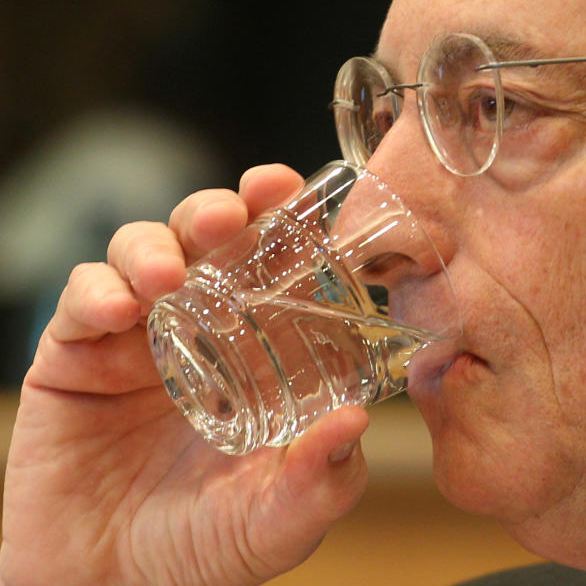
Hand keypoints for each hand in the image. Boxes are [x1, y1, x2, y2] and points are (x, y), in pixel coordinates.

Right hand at [0, 165, 368, 585]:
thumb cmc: (204, 547)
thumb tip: (355, 421)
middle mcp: (200, 330)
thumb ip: (321, 479)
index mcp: (257, 351)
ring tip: (169, 278)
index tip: (296, 193)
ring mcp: (136, 338)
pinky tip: (117, 311)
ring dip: (156, 247)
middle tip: (232, 214)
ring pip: (143, 251)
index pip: (273, 266)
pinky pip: (81, 299)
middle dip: (218, 211)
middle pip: (207, 240)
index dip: (283, 223)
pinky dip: (97, 290)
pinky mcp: (76, 356)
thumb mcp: (279, 520)